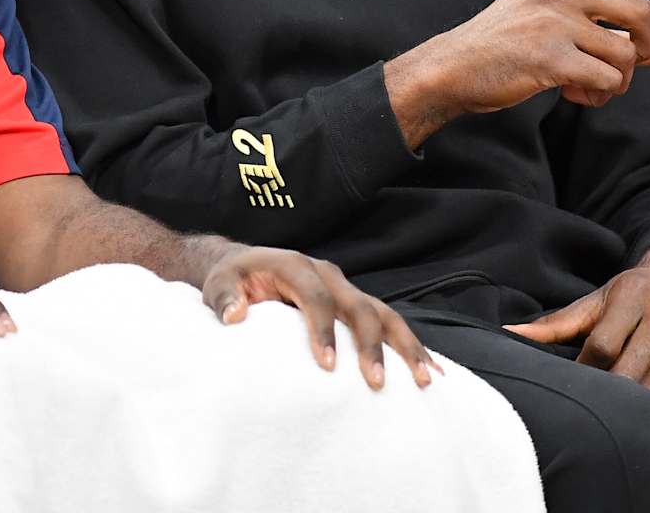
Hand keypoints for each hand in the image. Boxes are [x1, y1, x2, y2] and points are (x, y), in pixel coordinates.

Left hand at [200, 246, 439, 389]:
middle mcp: (328, 275)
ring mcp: (346, 289)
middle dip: (371, 345)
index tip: (327, 365)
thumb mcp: (218, 284)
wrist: (244, 266)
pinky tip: (432, 371)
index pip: (315, 296)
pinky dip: (410, 346)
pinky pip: (388, 323)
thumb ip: (224, 298)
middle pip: (359, 306)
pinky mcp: (355, 304)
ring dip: (406, 346)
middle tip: (376, 383)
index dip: (323, 328)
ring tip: (424, 380)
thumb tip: (236, 315)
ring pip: (384, 314)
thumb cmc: (231, 280)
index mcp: (296, 266)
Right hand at [384, 0, 649, 146]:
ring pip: (626, 54)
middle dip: (642, 46)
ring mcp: (556, 20)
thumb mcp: (554, 24)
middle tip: (623, 66)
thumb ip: (606, 30)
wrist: (454, 66)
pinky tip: (576, 98)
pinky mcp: (551, 56)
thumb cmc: (506, 45)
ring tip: (592, 90)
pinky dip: (601, 97)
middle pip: (640, 13)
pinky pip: (608, 81)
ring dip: (619, 82)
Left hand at [505, 242, 649, 407]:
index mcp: (635, 295)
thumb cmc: (635, 291)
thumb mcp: (598, 299)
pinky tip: (640, 410)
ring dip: (630, 407)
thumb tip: (510, 334)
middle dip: (606, 395)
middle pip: (630, 373)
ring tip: (611, 413)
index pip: (603, 347)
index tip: (572, 385)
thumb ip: (557, 322)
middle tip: (588, 407)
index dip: (584, 372)